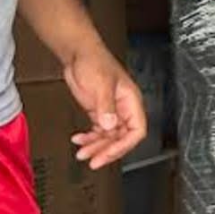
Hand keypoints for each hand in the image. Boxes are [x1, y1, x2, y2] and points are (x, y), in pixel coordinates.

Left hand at [65, 45, 147, 169]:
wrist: (78, 53)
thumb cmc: (94, 61)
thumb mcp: (101, 83)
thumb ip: (106, 105)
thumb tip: (109, 126)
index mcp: (131, 102)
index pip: (136, 131)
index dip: (124, 145)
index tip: (108, 154)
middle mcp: (123, 109)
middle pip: (121, 138)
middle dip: (107, 150)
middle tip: (92, 160)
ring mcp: (111, 111)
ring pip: (108, 137)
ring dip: (96, 147)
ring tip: (81, 153)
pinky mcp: (98, 111)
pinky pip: (98, 131)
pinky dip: (89, 138)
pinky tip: (78, 140)